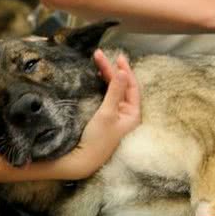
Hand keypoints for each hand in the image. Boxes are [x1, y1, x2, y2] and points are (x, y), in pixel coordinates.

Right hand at [54, 51, 140, 179]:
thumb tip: (122, 72)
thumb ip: (115, 91)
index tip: (117, 57)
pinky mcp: (104, 119)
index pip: (132, 87)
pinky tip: (98, 77)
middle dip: (111, 70)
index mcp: (133, 115)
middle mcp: (126, 115)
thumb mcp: (107, 113)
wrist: (81, 160)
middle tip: (100, 55)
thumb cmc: (97, 140)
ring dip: (106, 76)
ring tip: (98, 61)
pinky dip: (102, 85)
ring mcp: (115, 117)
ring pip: (113, 90)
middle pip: (121, 86)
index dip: (125, 71)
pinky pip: (106, 97)